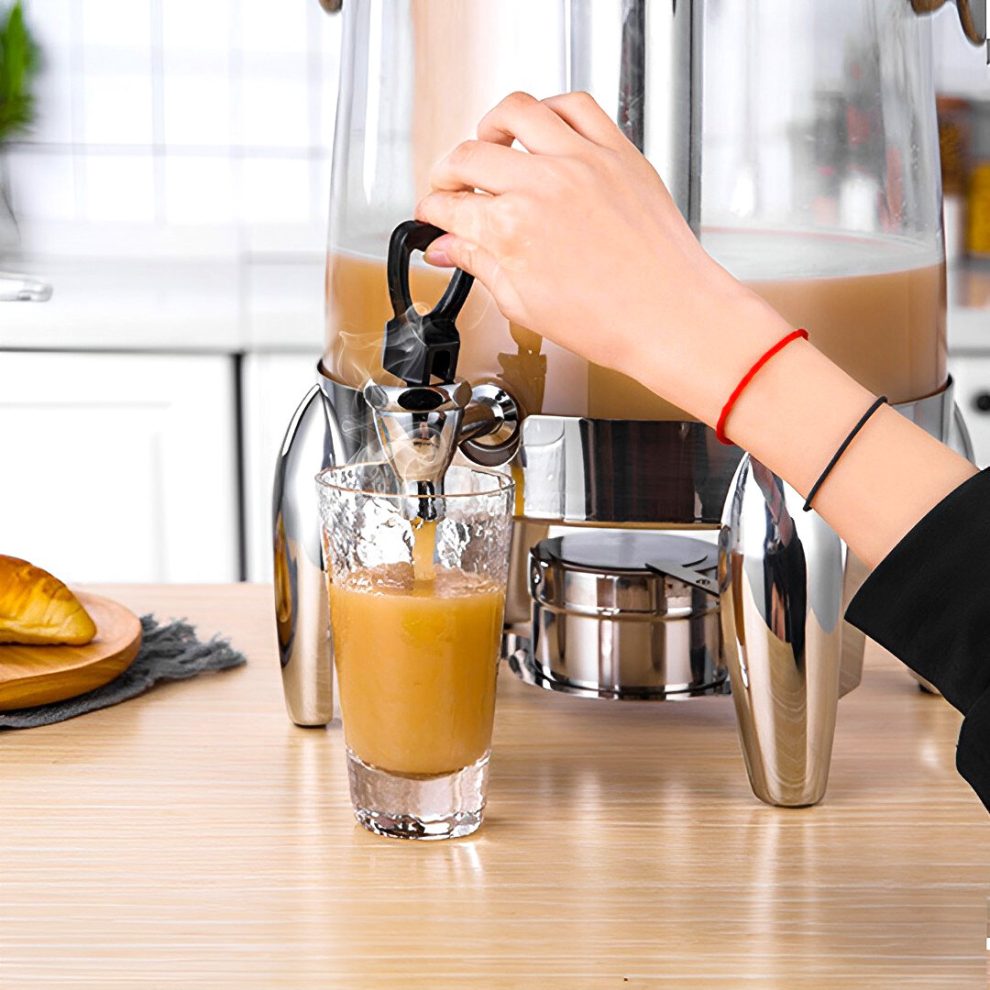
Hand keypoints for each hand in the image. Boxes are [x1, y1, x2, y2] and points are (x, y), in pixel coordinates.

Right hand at [415, 91, 786, 423]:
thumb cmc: (611, 320)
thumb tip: (449, 250)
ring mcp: (581, 161)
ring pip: (516, 111)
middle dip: (447, 172)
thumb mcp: (525, 304)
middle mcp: (542, 185)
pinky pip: (576, 105)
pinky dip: (550, 109)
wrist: (671, 316)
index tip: (434, 216)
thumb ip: (480, 266)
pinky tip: (543, 128)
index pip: (450, 206)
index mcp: (511, 229)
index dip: (432, 212)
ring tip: (488, 141)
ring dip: (490, 125)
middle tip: (450, 186)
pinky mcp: (617, 152)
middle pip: (469, 155)